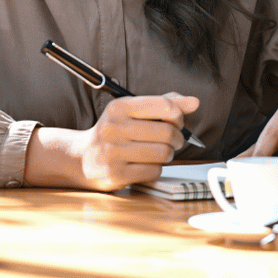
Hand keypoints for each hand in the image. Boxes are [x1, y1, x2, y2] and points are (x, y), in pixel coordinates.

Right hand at [24, 92, 199, 191]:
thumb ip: (164, 104)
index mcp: (120, 107)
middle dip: (177, 138)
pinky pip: (153, 171)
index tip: (177, 121)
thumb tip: (194, 102)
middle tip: (174, 140)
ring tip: (161, 152)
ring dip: (168, 154)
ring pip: (163, 153)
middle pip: (167, 132)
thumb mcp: (134, 111)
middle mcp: (114, 127)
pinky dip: (157, 169)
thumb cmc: (115, 132)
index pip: (163, 106)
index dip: (178, 115)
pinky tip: (147, 164)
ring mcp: (114, 152)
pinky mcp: (116, 174)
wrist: (82, 158)